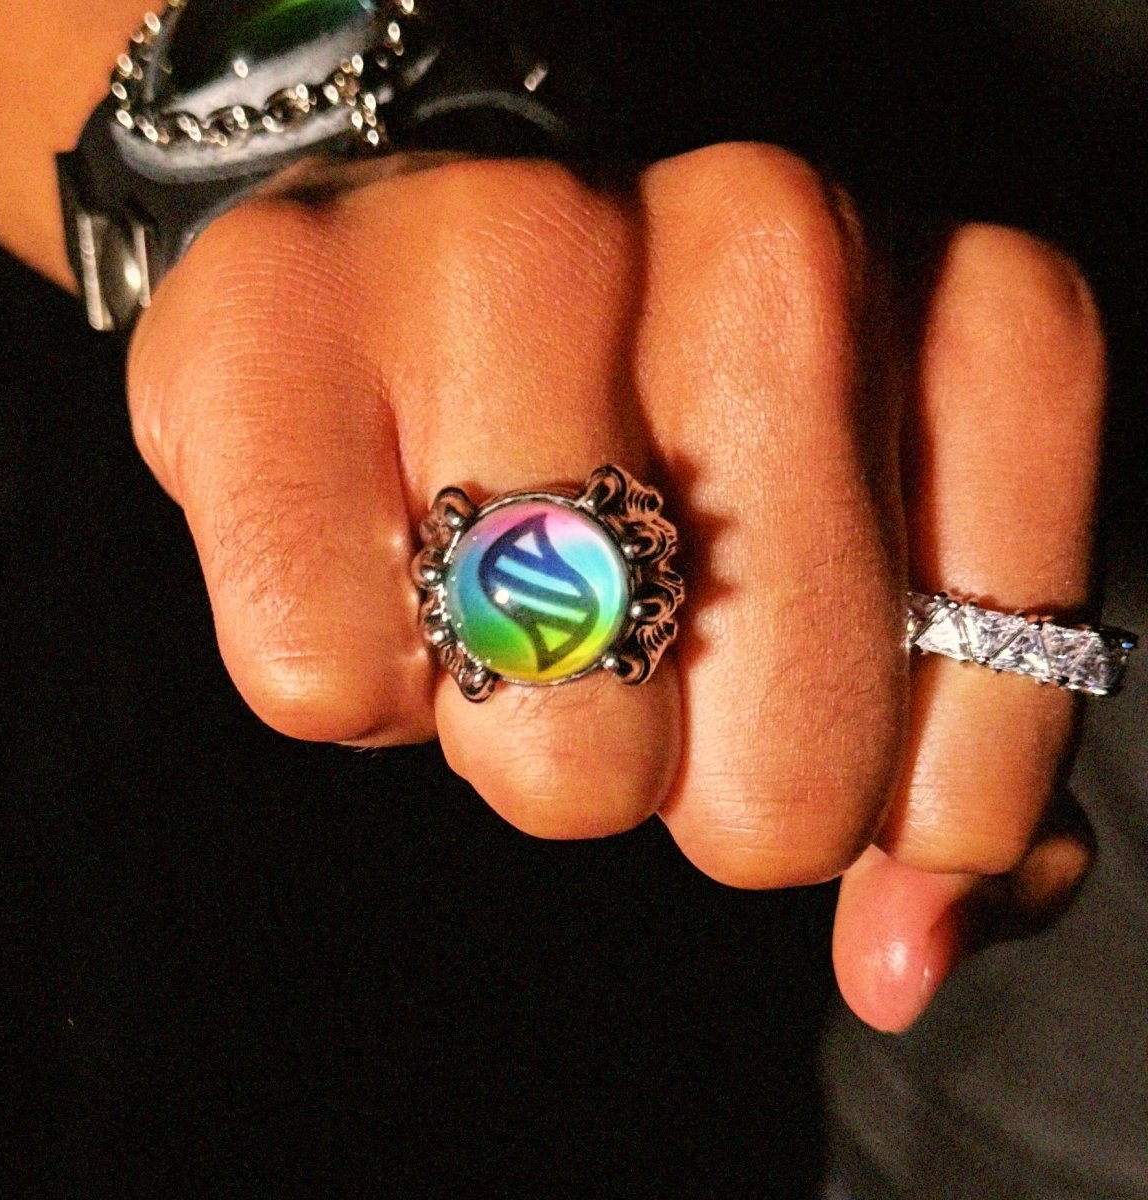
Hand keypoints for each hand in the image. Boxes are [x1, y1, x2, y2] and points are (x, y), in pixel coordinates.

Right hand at [127, 146, 1103, 1029]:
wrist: (421, 263)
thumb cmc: (654, 439)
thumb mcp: (858, 585)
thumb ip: (943, 775)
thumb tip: (899, 960)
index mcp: (941, 306)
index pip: (1013, 666)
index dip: (944, 793)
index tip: (861, 772)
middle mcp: (761, 240)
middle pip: (790, 763)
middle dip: (707, 787)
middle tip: (645, 672)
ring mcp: (509, 251)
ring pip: (558, 747)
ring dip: (527, 738)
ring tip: (506, 606)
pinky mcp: (277, 316)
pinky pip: (328, 681)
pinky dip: (358, 682)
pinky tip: (375, 554)